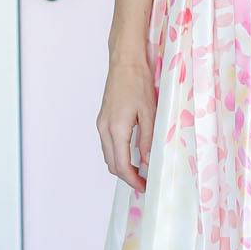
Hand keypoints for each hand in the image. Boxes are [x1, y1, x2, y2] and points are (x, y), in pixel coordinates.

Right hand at [97, 53, 156, 192]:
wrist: (124, 63)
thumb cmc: (138, 83)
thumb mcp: (149, 113)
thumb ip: (147, 139)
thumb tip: (147, 161)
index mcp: (116, 129)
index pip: (121, 165)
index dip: (132, 180)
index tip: (144, 186)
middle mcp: (104, 129)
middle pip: (111, 164)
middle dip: (126, 176)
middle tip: (143, 181)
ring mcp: (101, 124)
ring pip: (108, 155)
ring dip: (121, 166)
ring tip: (139, 169)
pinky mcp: (102, 119)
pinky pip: (107, 144)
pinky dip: (117, 154)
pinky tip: (131, 153)